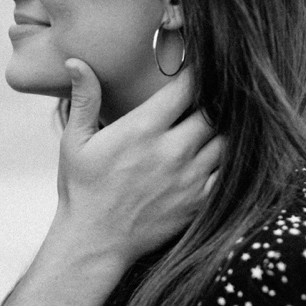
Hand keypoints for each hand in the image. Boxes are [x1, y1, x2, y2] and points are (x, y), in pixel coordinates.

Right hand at [55, 60, 223, 262]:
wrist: (95, 243)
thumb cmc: (82, 189)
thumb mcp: (75, 142)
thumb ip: (84, 99)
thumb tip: (76, 61)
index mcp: (143, 129)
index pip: (187, 86)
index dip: (199, 71)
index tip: (200, 65)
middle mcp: (172, 151)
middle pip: (215, 110)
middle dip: (217, 98)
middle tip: (217, 90)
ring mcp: (190, 177)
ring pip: (227, 139)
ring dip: (226, 127)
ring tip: (222, 119)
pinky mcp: (200, 201)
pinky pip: (228, 172)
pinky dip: (229, 159)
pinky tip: (220, 152)